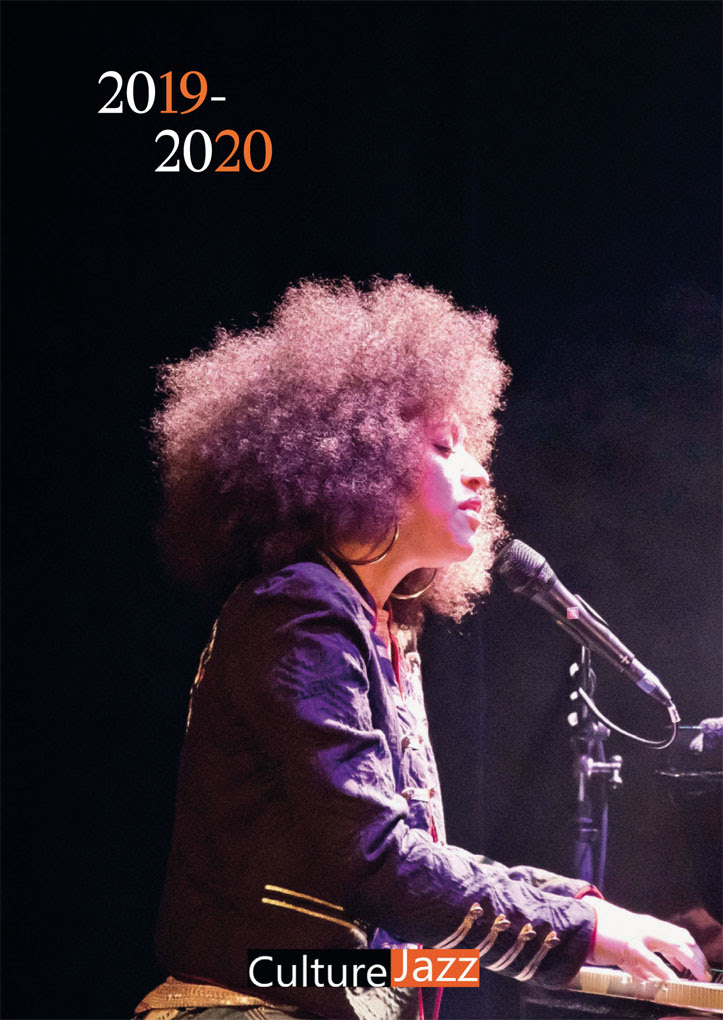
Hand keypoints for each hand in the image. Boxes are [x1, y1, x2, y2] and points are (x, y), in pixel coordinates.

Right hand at [585, 898, 710, 982]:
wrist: (580, 921)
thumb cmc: (600, 931)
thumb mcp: (624, 940)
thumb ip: (639, 956)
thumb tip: (650, 975)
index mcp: (646, 924)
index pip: (678, 934)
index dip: (692, 949)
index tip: (698, 964)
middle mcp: (647, 927)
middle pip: (682, 940)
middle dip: (697, 958)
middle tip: (705, 974)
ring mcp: (639, 936)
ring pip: (675, 947)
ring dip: (690, 963)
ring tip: (698, 978)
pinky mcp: (629, 946)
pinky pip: (652, 961)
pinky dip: (665, 972)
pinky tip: (672, 981)